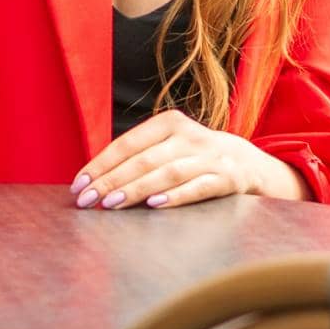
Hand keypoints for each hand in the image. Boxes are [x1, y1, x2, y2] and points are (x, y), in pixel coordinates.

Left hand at [70, 108, 304, 209]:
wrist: (252, 164)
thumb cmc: (195, 159)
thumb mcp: (170, 148)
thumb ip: (139, 158)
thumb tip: (92, 181)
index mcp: (169, 122)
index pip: (127, 143)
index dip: (101, 164)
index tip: (78, 185)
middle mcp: (189, 135)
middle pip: (144, 159)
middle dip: (111, 180)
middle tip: (87, 200)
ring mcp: (211, 156)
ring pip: (167, 172)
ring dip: (137, 189)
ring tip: (111, 204)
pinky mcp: (229, 178)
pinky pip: (199, 187)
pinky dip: (176, 196)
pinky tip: (155, 206)